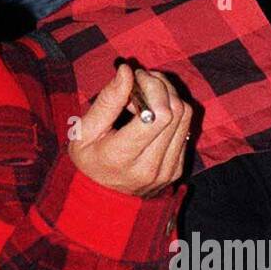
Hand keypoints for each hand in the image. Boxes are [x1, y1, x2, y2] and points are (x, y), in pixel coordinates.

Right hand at [68, 63, 193, 197]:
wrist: (101, 198)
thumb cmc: (89, 160)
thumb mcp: (84, 131)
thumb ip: (107, 101)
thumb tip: (127, 71)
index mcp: (121, 157)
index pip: (158, 114)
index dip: (153, 88)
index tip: (137, 78)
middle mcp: (148, 167)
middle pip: (175, 111)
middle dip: (161, 86)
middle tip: (142, 82)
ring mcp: (166, 171)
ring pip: (185, 116)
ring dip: (169, 96)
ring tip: (147, 97)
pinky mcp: (177, 170)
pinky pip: (186, 129)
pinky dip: (173, 114)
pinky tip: (153, 116)